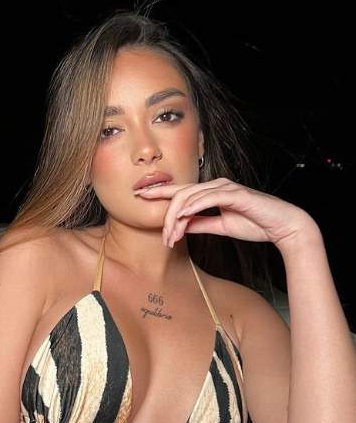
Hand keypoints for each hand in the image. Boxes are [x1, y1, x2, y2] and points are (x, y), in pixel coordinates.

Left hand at [134, 177, 316, 247]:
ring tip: (170, 235)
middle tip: (162, 237)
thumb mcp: (221, 227)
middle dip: (165, 214)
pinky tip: (183, 217)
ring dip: (177, 216)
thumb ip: (201, 224)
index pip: (181, 191)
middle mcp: (216, 186)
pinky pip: (207, 198)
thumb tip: (180, 226)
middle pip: (181, 194)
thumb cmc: (256, 224)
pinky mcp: (234, 193)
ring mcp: (225, 187)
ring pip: (190, 196)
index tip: (140, 197)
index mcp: (212, 192)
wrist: (283, 226)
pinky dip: (193, 207)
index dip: (159, 193)